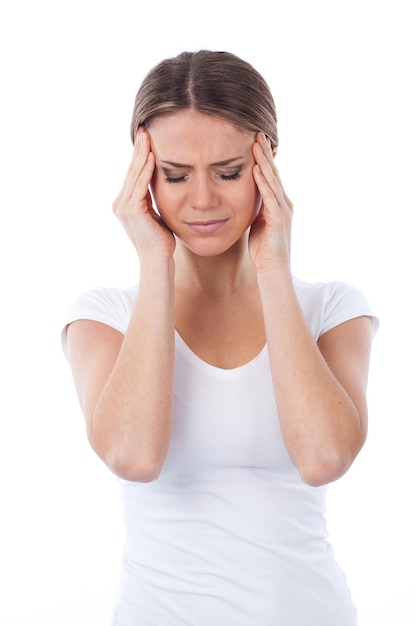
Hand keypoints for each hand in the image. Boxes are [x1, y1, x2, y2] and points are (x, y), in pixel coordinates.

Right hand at [112, 130, 175, 259]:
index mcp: (124, 204)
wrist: (157, 260)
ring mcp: (124, 207)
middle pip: (131, 171)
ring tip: (148, 137)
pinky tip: (153, 156)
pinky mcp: (133, 210)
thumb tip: (156, 188)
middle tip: (144, 130)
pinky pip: (140, 185)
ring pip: (135, 175)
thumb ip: (150, 201)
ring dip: (142, 154)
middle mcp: (120, 204)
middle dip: (138, 150)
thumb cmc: (160, 242)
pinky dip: (147, 170)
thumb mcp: (154, 216)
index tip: (146, 139)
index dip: (139, 156)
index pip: (132, 175)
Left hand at [249, 132, 292, 272]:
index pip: (271, 176)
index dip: (264, 159)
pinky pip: (270, 196)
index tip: (255, 141)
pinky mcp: (279, 219)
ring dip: (264, 161)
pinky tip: (257, 168)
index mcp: (278, 204)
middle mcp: (283, 203)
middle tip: (257, 132)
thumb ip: (255, 210)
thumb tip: (245, 200)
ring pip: (272, 180)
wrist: (273, 270)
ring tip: (256, 143)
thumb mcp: (257, 224)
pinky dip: (263, 181)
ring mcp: (283, 210)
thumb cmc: (263, 251)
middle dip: (265, 153)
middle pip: (274, 172)